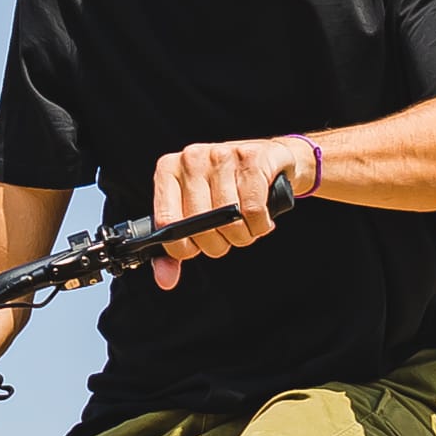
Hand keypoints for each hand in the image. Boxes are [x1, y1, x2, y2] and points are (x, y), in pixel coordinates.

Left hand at [145, 136, 309, 286]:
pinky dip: (259, 226)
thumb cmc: (228, 190)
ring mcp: (221, 155)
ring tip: (245, 227)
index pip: (167, 222)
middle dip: (218, 243)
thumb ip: (177, 248)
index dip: (185, 247)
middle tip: (228, 236)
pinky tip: (260, 220)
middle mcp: (192, 159)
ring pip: (229, 219)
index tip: (198, 248)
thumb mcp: (196, 215)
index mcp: (169, 170)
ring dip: (242, 236)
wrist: (270, 160)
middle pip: (200, 224)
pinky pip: (253, 210)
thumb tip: (165, 280)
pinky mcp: (251, 159)